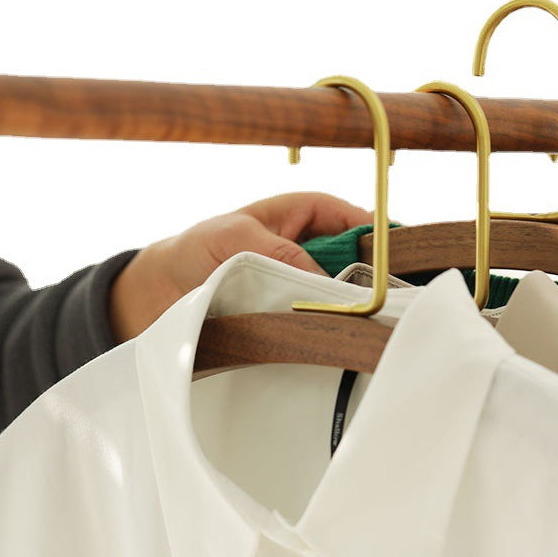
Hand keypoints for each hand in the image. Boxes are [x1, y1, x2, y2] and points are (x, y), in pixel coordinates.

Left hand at [108, 192, 372, 342]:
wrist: (159, 294)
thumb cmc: (196, 248)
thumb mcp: (235, 237)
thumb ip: (281, 252)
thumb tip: (326, 282)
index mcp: (308, 214)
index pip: (363, 223)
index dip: (385, 244)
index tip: (398, 271)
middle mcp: (314, 248)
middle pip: (363, 265)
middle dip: (372, 285)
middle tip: (383, 308)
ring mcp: (307, 283)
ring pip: (346, 296)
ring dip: (350, 312)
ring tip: (360, 329)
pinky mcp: (296, 313)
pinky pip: (323, 320)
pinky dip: (328, 331)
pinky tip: (333, 343)